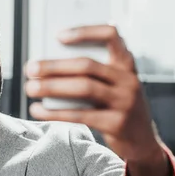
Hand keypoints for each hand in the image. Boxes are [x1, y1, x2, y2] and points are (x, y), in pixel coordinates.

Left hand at [24, 25, 168, 175]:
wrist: (143, 143)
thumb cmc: (118, 108)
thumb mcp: (113, 86)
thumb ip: (92, 75)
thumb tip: (48, 68)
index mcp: (126, 65)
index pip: (111, 35)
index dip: (85, 32)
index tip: (58, 36)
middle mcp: (129, 80)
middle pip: (87, 65)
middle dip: (54, 66)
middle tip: (30, 68)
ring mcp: (126, 102)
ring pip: (83, 88)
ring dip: (52, 87)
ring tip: (30, 88)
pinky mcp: (118, 124)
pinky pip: (81, 114)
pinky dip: (56, 112)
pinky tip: (38, 110)